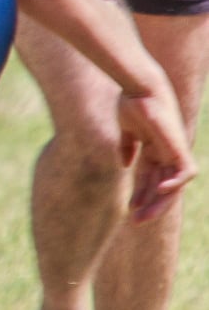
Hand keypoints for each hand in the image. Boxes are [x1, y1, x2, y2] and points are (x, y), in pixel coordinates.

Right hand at [118, 86, 196, 220]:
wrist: (140, 87)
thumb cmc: (131, 102)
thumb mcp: (127, 130)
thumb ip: (128, 147)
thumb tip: (124, 165)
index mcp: (156, 150)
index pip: (151, 180)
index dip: (141, 195)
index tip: (130, 209)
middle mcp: (167, 153)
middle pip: (162, 187)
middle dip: (150, 205)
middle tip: (136, 222)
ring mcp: (174, 151)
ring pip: (172, 185)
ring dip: (158, 202)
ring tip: (142, 216)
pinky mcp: (179, 148)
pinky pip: (185, 172)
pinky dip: (175, 183)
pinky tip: (160, 191)